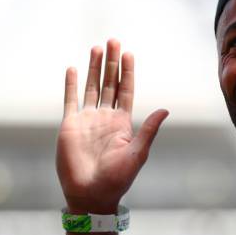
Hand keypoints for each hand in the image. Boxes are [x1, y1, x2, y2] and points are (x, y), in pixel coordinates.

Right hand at [56, 39, 167, 213]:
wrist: (91, 194)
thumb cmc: (117, 178)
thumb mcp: (138, 153)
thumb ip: (149, 129)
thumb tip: (165, 109)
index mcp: (123, 122)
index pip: (126, 90)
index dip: (127, 71)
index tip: (129, 53)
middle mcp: (106, 116)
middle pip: (109, 83)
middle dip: (112, 62)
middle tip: (113, 40)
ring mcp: (87, 119)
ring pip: (92, 87)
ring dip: (94, 68)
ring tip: (97, 47)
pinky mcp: (70, 125)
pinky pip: (71, 100)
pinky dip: (72, 84)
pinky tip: (73, 69)